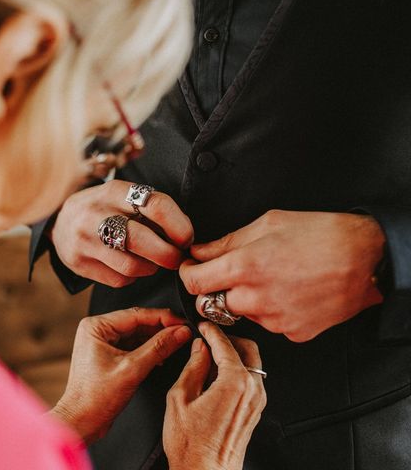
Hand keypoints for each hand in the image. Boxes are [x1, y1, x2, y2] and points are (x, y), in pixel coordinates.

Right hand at [50, 179, 193, 286]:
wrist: (59, 221)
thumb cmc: (104, 209)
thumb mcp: (123, 197)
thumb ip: (152, 211)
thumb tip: (185, 236)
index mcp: (113, 191)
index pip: (156, 206)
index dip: (179, 226)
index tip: (186, 238)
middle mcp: (95, 213)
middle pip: (143, 240)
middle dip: (169, 254)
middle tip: (176, 258)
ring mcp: (84, 240)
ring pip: (132, 266)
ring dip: (151, 268)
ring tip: (152, 262)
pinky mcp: (79, 263)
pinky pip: (119, 279)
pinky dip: (132, 277)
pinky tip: (129, 266)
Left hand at [51, 307, 191, 442]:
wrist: (82, 421)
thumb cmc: (95, 398)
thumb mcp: (133, 369)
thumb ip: (159, 347)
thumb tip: (180, 332)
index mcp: (96, 327)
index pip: (136, 314)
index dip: (163, 317)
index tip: (182, 322)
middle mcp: (97, 330)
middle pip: (137, 322)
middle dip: (161, 328)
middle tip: (184, 332)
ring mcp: (102, 342)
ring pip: (136, 334)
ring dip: (156, 339)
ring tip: (177, 343)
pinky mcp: (108, 354)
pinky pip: (132, 345)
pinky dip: (148, 349)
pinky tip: (162, 355)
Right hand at [163, 322, 265, 469]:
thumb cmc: (191, 445)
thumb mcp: (180, 397)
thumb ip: (192, 367)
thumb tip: (199, 349)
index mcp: (235, 383)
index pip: (226, 345)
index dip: (212, 331)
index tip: (203, 325)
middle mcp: (252, 391)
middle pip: (248, 349)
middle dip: (228, 339)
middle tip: (208, 338)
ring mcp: (256, 403)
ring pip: (252, 364)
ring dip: (233, 355)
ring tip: (208, 358)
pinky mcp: (254, 412)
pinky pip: (250, 381)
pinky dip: (236, 371)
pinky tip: (215, 377)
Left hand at [180, 210, 384, 341]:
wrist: (370, 259)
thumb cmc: (322, 234)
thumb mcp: (268, 223)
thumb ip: (226, 241)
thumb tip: (198, 252)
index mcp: (245, 267)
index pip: (193, 283)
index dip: (187, 274)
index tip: (191, 268)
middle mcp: (255, 299)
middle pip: (212, 302)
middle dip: (215, 287)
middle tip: (234, 272)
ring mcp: (274, 320)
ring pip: (241, 313)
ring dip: (245, 299)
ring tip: (273, 278)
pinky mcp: (293, 333)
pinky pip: (268, 324)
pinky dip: (271, 311)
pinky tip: (289, 293)